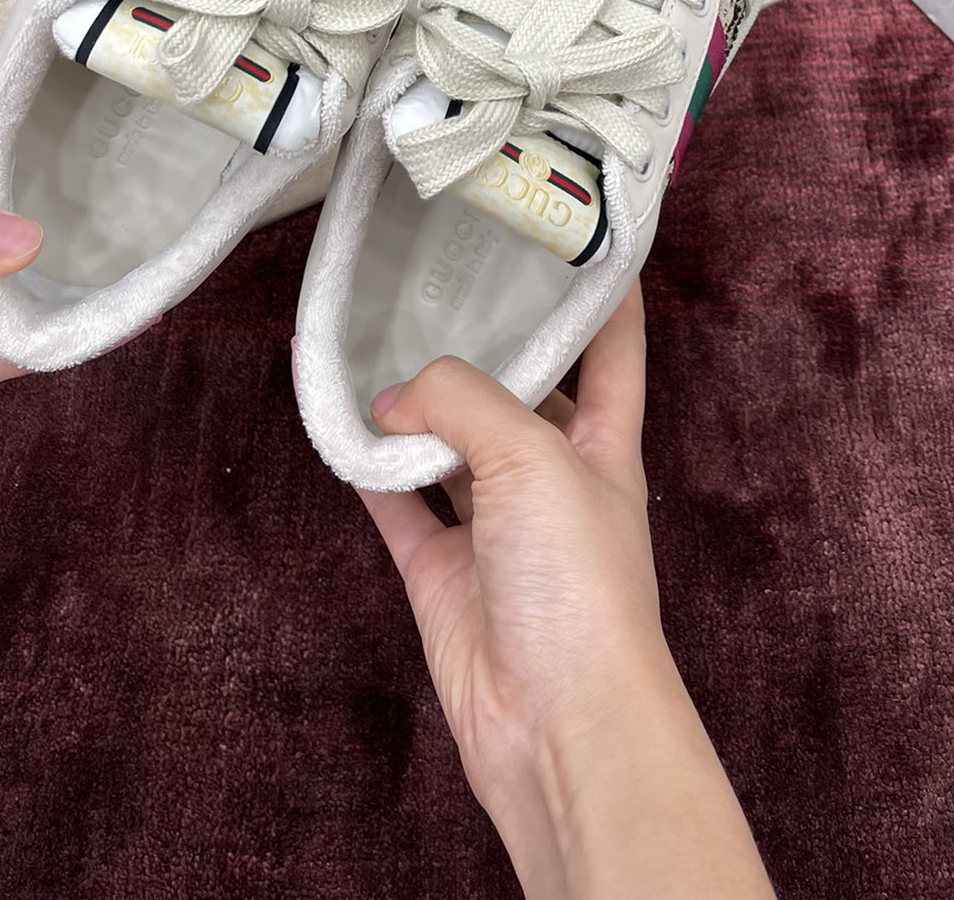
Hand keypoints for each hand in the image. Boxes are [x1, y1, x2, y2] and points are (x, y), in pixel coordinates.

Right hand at [359, 283, 773, 899]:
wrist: (559, 724)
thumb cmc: (581, 588)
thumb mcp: (532, 457)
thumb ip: (460, 403)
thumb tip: (393, 400)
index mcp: (605, 442)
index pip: (613, 345)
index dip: (603, 287)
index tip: (579, 228)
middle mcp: (554, 478)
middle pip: (519, 391)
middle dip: (484, 344)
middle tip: (435, 276)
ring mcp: (496, 528)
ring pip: (449, 445)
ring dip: (412, 407)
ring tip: (369, 342)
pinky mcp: (444, 575)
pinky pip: (396, 504)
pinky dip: (367, 470)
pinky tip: (340, 428)